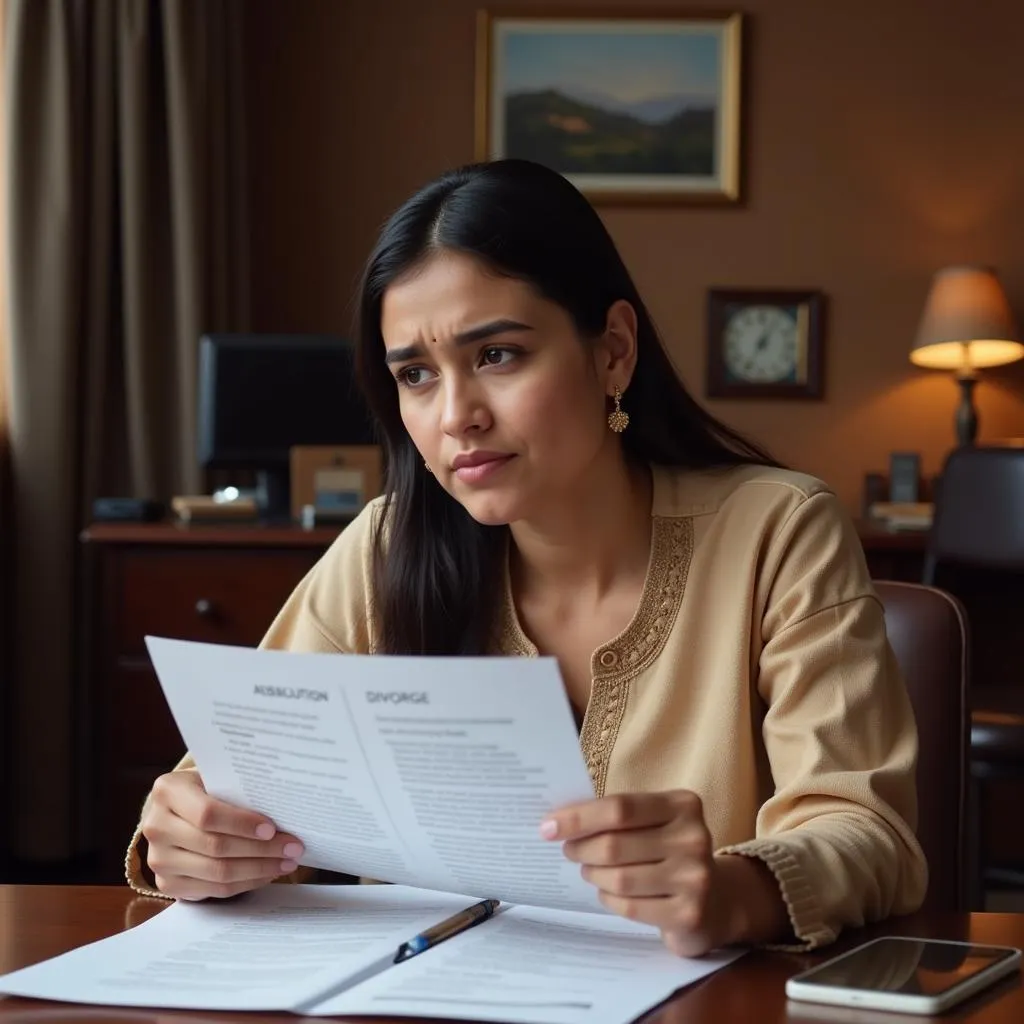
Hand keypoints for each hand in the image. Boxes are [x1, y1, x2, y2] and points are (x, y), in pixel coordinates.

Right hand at [141, 768, 304, 900]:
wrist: (173, 811)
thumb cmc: (204, 789)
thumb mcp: (213, 778)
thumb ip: (237, 788)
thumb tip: (283, 805)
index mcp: (167, 792)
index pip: (208, 814)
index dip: (242, 823)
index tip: (272, 828)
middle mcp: (156, 826)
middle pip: (215, 847)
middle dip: (261, 849)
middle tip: (293, 847)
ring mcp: (158, 859)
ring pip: (217, 872)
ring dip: (259, 869)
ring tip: (287, 862)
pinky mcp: (167, 884)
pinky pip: (214, 890)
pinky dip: (246, 882)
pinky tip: (267, 873)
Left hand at [540, 791, 785, 956]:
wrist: (718, 899)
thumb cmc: (670, 850)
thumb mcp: (655, 822)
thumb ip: (618, 816)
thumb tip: (558, 819)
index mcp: (683, 805)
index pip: (620, 808)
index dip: (579, 817)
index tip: (548, 826)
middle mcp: (694, 838)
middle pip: (615, 844)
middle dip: (581, 848)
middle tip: (568, 850)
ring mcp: (695, 878)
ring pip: (619, 878)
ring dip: (593, 874)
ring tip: (589, 870)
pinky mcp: (689, 914)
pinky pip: (630, 907)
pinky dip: (609, 899)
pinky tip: (608, 892)